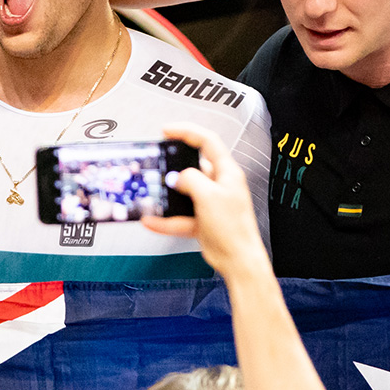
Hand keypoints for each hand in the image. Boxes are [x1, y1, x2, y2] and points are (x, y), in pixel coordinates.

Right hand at [141, 125, 268, 281]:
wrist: (237, 259)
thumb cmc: (233, 229)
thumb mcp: (209, 196)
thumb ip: (190, 180)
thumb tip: (178, 177)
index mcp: (227, 173)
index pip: (207, 142)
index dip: (186, 132)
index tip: (167, 131)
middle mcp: (219, 185)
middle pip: (192, 168)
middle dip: (173, 168)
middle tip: (157, 165)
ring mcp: (209, 202)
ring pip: (182, 193)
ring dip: (167, 197)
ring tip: (153, 196)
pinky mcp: (201, 219)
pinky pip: (179, 215)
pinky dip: (166, 219)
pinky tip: (153, 221)